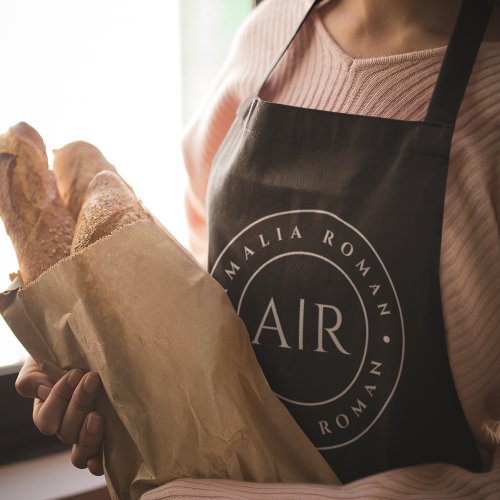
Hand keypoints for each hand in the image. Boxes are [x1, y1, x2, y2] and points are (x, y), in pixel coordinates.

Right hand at [15, 355, 103, 474]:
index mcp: (48, 410)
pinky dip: (97, 464)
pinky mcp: (107, 439)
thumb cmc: (69, 355)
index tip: (76, 372)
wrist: (98, 352)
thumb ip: (34, 376)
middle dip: (79, 404)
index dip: (59, 398)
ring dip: (88, 436)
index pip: (47, 418)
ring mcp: (86, 435)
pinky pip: (97, 461)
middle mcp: (66, 427)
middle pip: (66, 432)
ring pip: (80, 452)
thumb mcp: (44, 360)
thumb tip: (42, 391)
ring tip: (98, 415)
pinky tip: (101, 459)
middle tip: (92, 379)